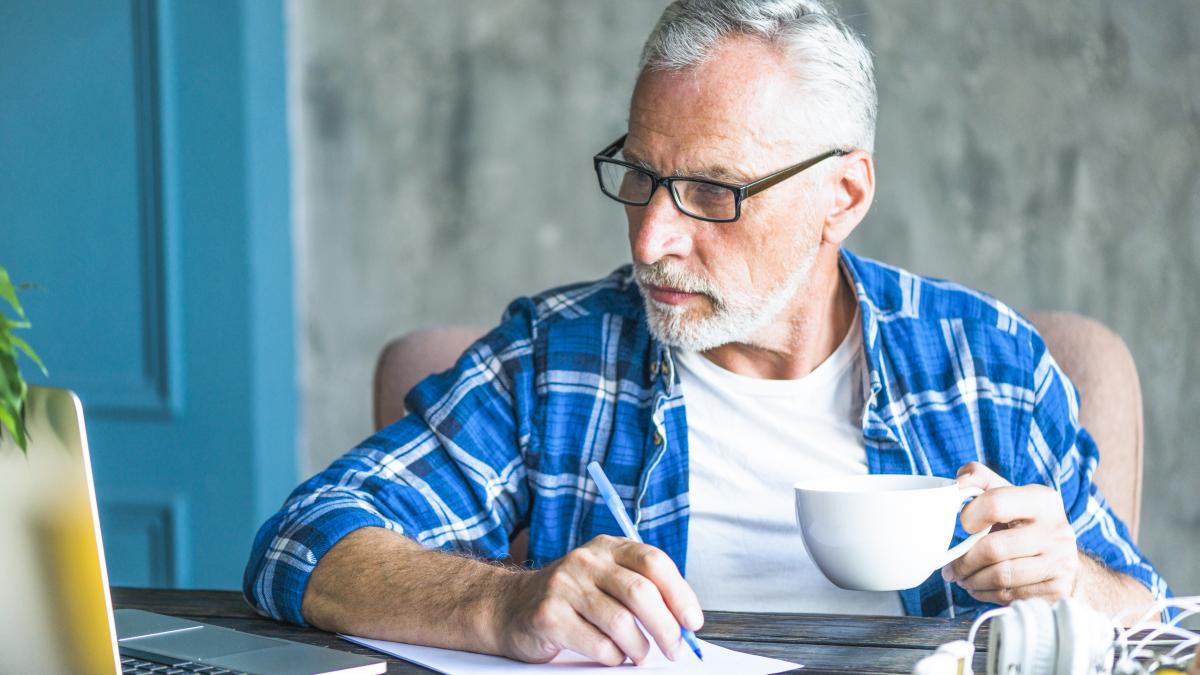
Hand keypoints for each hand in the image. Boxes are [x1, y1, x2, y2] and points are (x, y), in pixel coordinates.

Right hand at [492, 534, 702, 665]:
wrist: (511, 606)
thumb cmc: (570, 598)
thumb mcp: (605, 579)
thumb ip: (641, 589)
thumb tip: (684, 620)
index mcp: (607, 547)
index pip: (654, 562)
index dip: (680, 594)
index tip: (693, 622)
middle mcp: (586, 561)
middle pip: (640, 593)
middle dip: (666, 628)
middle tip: (674, 649)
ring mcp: (564, 586)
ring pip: (621, 623)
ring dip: (639, 648)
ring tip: (639, 656)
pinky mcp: (549, 615)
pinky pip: (597, 644)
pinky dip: (613, 657)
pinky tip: (611, 655)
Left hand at [942, 462, 1080, 604]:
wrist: (1061, 558)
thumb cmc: (1022, 522)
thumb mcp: (1006, 493)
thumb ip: (979, 479)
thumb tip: (957, 484)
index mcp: (1042, 499)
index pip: (995, 504)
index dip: (969, 516)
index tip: (962, 525)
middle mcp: (1057, 530)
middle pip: (993, 549)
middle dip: (964, 561)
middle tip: (950, 567)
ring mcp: (1061, 563)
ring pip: (1000, 577)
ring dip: (972, 581)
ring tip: (963, 577)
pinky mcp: (1058, 590)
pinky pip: (1011, 597)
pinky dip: (987, 594)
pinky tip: (981, 587)